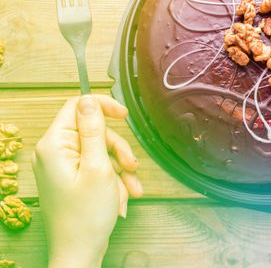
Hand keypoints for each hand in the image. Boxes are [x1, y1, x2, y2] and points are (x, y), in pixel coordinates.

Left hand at [33, 95, 142, 267]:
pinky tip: (124, 196)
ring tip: (130, 189)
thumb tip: (89, 101)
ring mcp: (63, 167)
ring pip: (100, 151)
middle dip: (118, 148)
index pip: (77, 107)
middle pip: (93, 132)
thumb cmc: (86, 216)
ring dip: (119, 168)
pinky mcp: (71, 179)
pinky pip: (97, 168)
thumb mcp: (98, 167)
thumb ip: (94, 131)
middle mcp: (55, 153)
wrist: (79, 252)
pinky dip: (113, 180)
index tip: (124, 116)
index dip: (102, 107)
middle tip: (131, 166)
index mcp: (55, 145)